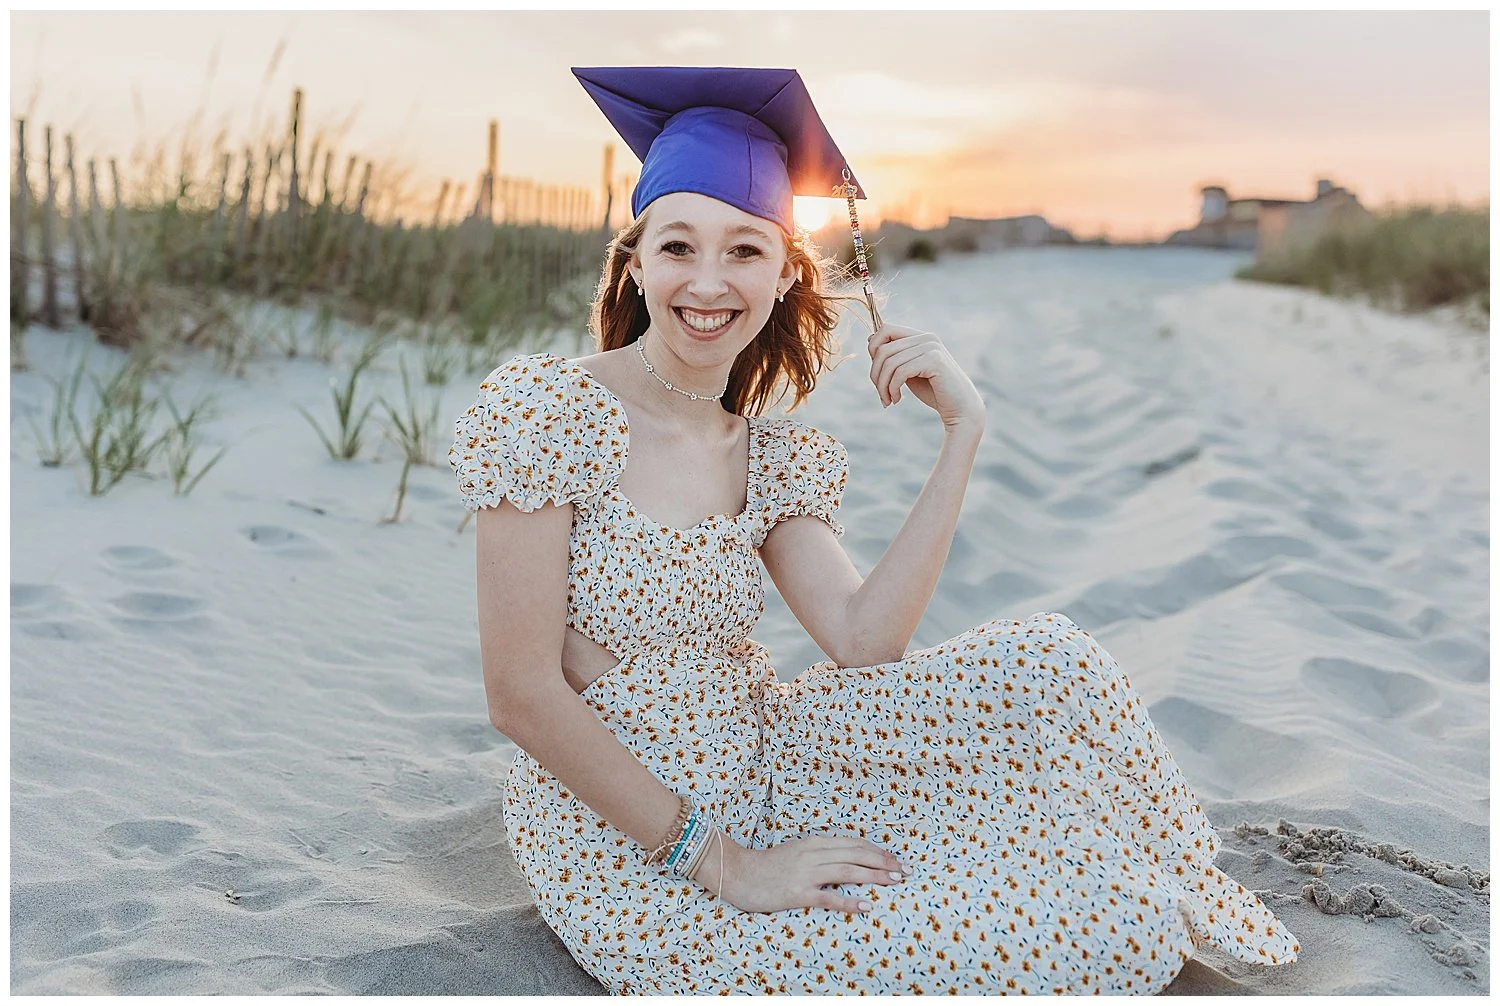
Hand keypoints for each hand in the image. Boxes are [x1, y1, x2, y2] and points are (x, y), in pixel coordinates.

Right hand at [716, 833, 911, 914]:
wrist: (739, 873)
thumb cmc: (768, 865)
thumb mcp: (798, 851)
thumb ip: (820, 853)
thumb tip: (846, 859)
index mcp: (815, 842)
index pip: (854, 843)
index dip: (878, 851)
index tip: (896, 859)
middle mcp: (813, 853)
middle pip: (856, 854)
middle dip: (884, 862)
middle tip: (905, 871)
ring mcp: (806, 872)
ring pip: (848, 870)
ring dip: (875, 876)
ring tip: (894, 881)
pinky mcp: (798, 893)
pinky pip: (829, 896)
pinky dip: (850, 900)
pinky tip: (866, 905)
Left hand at [868, 323, 985, 429]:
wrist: (960, 410)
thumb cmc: (934, 391)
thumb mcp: (909, 371)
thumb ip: (894, 357)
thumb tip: (869, 339)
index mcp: (921, 336)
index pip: (885, 329)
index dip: (873, 350)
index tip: (877, 375)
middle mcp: (927, 337)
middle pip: (883, 348)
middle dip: (875, 374)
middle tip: (881, 395)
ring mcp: (932, 347)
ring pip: (890, 362)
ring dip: (883, 385)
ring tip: (887, 400)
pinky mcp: (934, 360)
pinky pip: (900, 372)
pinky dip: (893, 388)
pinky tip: (896, 400)